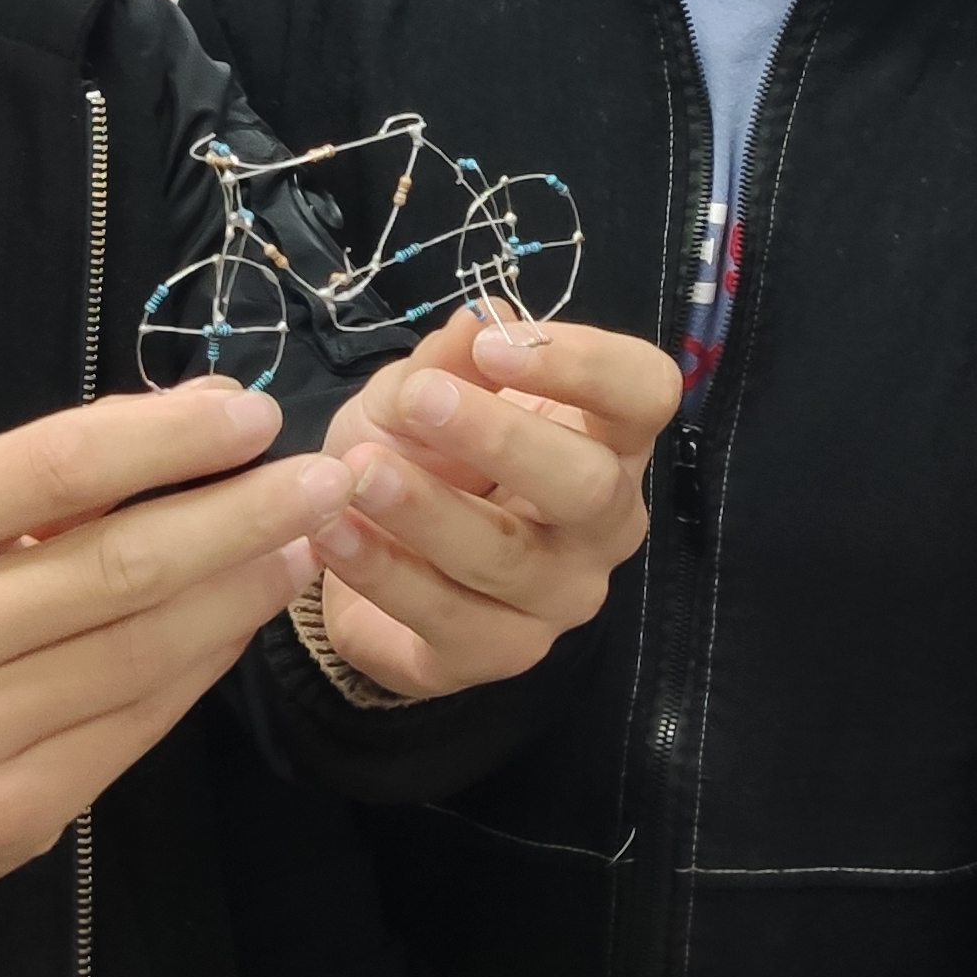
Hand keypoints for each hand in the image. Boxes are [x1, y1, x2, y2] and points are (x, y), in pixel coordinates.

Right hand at [0, 381, 347, 890]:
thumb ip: (46, 475)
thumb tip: (206, 417)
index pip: (55, 467)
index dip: (170, 438)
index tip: (256, 414)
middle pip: (119, 565)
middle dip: (243, 515)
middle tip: (325, 481)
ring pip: (143, 652)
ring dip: (243, 592)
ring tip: (301, 547)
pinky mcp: (3, 816)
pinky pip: (137, 726)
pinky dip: (205, 664)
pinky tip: (244, 620)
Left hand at [311, 309, 675, 697]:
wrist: (364, 554)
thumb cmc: (419, 453)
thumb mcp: (419, 393)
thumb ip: (447, 362)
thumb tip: (476, 321)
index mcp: (608, 441)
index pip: (646, 394)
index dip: (585, 364)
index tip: (495, 344)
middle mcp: (604, 524)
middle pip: (590, 486)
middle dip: (502, 438)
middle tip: (420, 400)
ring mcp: (559, 598)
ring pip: (510, 558)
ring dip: (428, 509)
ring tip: (355, 472)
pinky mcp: (499, 654)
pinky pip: (446, 618)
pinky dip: (383, 571)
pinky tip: (331, 532)